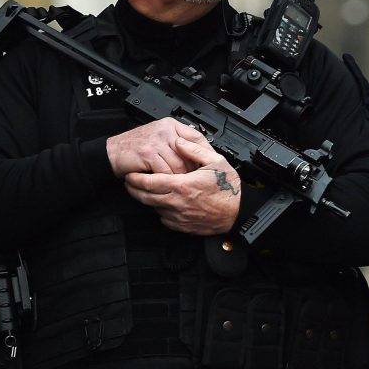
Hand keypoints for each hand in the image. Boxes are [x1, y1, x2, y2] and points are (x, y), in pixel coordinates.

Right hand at [106, 118, 197, 176]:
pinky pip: (165, 171)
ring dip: (179, 178)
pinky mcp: (148, 152)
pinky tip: (164, 184)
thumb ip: (176, 143)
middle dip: (192, 169)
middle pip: (189, 153)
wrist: (112, 153)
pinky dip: (166, 180)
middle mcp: (166, 130)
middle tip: (194, 180)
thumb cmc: (136, 149)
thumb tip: (198, 154)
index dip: (204, 152)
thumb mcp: (159, 140)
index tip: (208, 164)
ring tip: (179, 185)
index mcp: (171, 125)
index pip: (196, 136)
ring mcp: (157, 140)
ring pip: (178, 164)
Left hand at [123, 135, 241, 234]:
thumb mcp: (215, 161)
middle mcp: (177, 203)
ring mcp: (178, 217)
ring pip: (153, 208)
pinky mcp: (182, 226)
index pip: (150, 182)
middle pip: (145, 197)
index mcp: (182, 185)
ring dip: (146, 200)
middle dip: (133, 189)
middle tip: (129, 183)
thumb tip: (178, 141)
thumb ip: (194, 149)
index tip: (130, 174)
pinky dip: (160, 211)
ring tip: (145, 191)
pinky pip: (163, 219)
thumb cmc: (229, 188)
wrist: (238, 212)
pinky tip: (163, 203)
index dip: (136, 178)